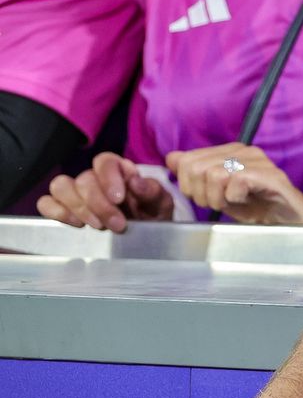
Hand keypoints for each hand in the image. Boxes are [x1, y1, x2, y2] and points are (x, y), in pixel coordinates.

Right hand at [36, 152, 170, 231]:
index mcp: (119, 170)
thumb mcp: (161, 203)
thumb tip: (135, 181)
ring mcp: (76, 192)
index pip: (104, 161)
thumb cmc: (152, 215)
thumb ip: (151, 190)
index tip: (119, 199)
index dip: (108, 178)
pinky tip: (76, 224)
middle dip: (99, 204)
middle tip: (117, 224)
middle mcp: (94, 178)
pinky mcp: (62, 208)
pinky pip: (46, 203)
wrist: (146, 236)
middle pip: (84, 179)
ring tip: (97, 226)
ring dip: (77, 207)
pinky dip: (56, 212)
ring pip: (60, 186)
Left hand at [166, 144, 302, 225]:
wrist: (291, 221)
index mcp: (229, 151)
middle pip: (196, 167)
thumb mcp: (218, 193)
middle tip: (220, 203)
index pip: (186, 160)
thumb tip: (171, 157)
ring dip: (218, 198)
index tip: (207, 197)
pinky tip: (245, 201)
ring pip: (213, 174)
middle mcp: (243, 150)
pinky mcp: (269, 175)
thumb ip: (195, 175)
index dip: (188, 185)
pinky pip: (235, 182)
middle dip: (201, 193)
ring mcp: (258, 161)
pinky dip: (234, 198)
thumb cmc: (255, 207)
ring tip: (233, 202)